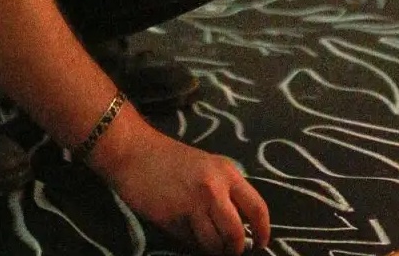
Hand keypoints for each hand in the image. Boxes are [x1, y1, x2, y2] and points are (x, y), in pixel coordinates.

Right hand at [102, 128, 270, 255]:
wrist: (135, 152)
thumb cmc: (171, 160)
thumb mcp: (207, 167)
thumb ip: (225, 192)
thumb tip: (240, 225)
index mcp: (227, 173)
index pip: (257, 207)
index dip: (264, 231)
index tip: (261, 244)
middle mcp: (214, 188)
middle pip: (236, 233)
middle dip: (235, 248)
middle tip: (229, 251)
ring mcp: (193, 204)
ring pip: (213, 244)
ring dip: (212, 250)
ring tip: (206, 243)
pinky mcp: (172, 218)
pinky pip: (190, 241)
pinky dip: (191, 243)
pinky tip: (185, 231)